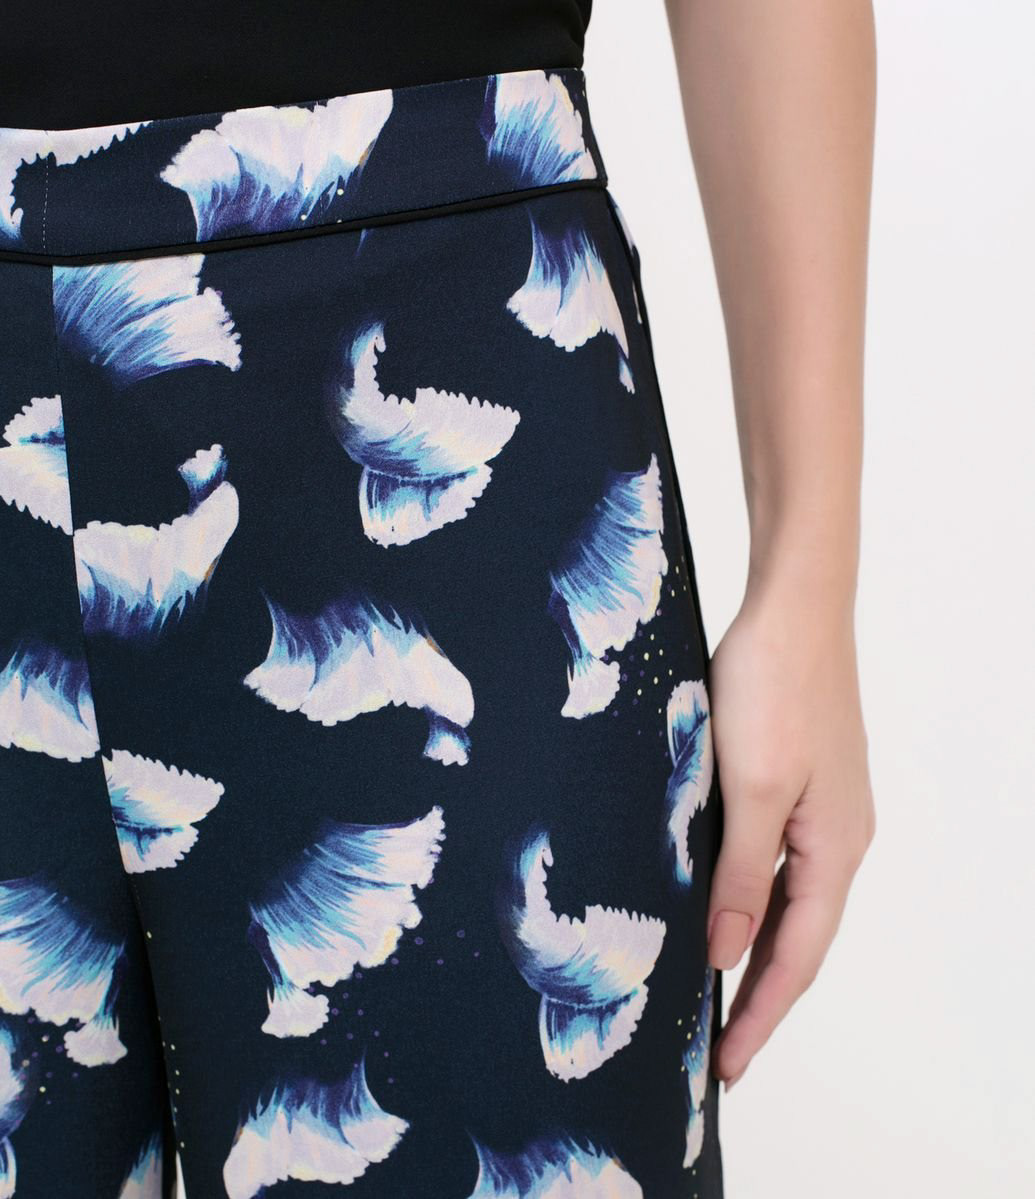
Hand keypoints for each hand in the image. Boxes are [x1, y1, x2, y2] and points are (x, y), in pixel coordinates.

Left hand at [705, 595, 874, 1087]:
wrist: (794, 607)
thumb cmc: (775, 687)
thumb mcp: (750, 790)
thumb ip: (740, 875)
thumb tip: (725, 954)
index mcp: (833, 849)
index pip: (795, 958)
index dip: (759, 1015)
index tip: (727, 1067)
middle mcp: (837, 838)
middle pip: (796, 937)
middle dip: (757, 995)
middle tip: (716, 1049)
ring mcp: (820, 809)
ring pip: (786, 901)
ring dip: (752, 950)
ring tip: (711, 995)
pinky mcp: (798, 782)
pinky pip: (775, 861)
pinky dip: (748, 898)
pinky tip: (718, 905)